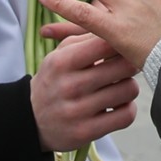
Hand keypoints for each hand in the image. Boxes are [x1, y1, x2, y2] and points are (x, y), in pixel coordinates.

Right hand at [29, 33, 139, 151]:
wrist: (31, 119)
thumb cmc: (54, 80)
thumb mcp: (60, 55)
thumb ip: (86, 40)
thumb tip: (118, 28)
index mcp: (63, 62)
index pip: (105, 43)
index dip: (121, 42)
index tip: (123, 45)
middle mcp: (70, 86)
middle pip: (123, 66)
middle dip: (130, 64)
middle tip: (127, 65)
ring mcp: (78, 111)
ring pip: (128, 90)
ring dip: (129, 87)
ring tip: (121, 85)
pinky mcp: (87, 132)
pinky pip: (126, 116)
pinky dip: (128, 109)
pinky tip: (119, 105)